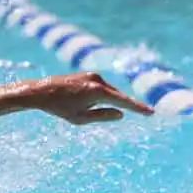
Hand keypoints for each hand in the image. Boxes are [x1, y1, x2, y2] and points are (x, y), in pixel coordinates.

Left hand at [19, 72, 153, 124]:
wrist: (40, 92)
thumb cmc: (59, 108)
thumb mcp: (80, 119)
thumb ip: (102, 116)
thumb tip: (121, 113)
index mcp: (97, 91)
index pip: (123, 101)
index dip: (138, 108)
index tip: (151, 112)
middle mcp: (98, 80)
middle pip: (117, 96)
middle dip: (122, 106)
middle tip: (137, 113)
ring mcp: (93, 75)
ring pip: (108, 92)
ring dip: (105, 102)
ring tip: (81, 107)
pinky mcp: (88, 74)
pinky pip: (101, 87)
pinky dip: (100, 96)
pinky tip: (85, 101)